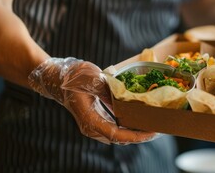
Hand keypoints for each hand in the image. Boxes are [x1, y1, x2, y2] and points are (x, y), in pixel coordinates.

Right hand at [28, 57, 155, 144]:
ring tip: (153, 125)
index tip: (151, 132)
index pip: (115, 134)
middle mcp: (91, 126)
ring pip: (118, 134)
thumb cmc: (72, 76)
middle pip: (119, 138)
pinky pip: (115, 127)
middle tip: (158, 128)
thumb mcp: (91, 78)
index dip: (135, 135)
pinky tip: (140, 119)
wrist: (55, 77)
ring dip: (135, 131)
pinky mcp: (97, 119)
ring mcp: (93, 124)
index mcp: (89, 119)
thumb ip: (107, 90)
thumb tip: (123, 98)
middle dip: (139, 135)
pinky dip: (129, 125)